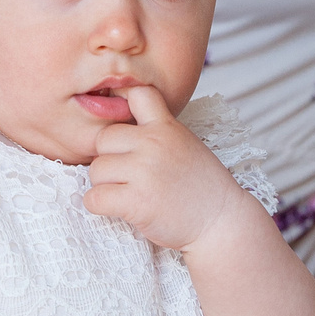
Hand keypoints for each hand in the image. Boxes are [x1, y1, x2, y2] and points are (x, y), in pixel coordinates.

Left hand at [83, 85, 248, 251]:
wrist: (221, 221)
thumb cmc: (200, 185)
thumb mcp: (184, 142)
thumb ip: (157, 129)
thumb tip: (119, 119)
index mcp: (166, 126)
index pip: (136, 94)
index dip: (122, 108)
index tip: (126, 131)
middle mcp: (153, 144)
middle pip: (102, 139)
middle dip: (109, 158)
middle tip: (127, 176)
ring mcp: (144, 172)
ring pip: (96, 171)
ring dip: (105, 185)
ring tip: (129, 193)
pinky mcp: (136, 201)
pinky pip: (94, 198)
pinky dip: (99, 205)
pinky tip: (119, 207)